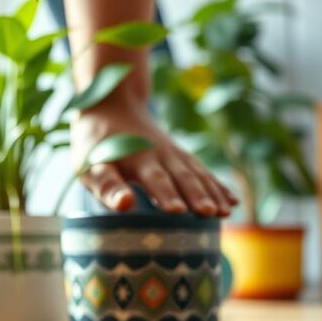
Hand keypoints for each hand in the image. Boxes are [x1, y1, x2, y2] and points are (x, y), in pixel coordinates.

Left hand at [71, 96, 236, 215]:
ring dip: (212, 193)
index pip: (153, 179)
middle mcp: (161, 155)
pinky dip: (217, 187)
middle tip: (211, 213)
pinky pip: (202, 172)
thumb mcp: (90, 164)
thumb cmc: (95, 144)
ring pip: (197, 175)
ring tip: (225, 213)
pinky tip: (232, 204)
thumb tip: (125, 204)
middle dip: (197, 196)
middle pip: (182, 177)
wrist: (111, 106)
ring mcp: (174, 154)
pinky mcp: (181, 156)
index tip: (178, 211)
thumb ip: (106, 185)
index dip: (166, 194)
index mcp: (137, 158)